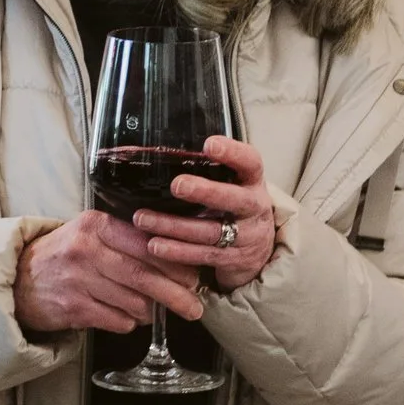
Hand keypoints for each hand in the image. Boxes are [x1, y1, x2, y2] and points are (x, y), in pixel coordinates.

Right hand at [16, 211, 206, 338]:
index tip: (194, 275)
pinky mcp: (73, 309)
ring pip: (133, 302)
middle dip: (175, 294)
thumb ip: (126, 239)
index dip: (175, 263)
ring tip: (153, 310)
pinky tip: (127, 317)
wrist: (18, 279)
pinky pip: (117, 321)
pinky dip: (129, 323)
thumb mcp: (89, 234)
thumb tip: (176, 257)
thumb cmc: (64, 255)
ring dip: (150, 311)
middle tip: (194, 306)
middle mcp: (86, 250)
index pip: (145, 244)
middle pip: (144, 276)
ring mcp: (77, 281)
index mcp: (95, 225)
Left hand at [131, 134, 278, 292]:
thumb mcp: (235, 183)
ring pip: (209, 231)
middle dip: (206, 192)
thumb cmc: (236, 203)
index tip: (209, 144)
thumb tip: (166, 150)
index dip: (233, 153)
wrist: (260, 246)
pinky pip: (202, 255)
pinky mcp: (232, 259)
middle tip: (177, 185)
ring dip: (174, 226)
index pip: (250, 162)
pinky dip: (177, 251)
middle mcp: (254, 207)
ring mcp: (245, 236)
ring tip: (142, 218)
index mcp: (253, 181)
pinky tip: (154, 245)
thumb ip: (212, 169)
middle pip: (234, 199)